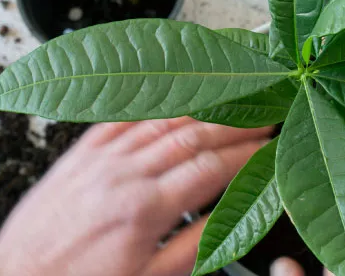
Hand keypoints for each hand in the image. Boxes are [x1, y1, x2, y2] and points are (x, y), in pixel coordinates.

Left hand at [0, 118, 271, 275]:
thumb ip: (194, 246)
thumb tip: (227, 215)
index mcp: (146, 210)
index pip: (211, 169)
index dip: (244, 154)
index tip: (264, 145)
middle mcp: (125, 174)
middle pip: (192, 136)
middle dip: (233, 123)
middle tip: (259, 115)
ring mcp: (101, 158)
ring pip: (160, 120)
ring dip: (199, 107)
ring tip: (227, 99)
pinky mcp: (80, 153)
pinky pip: (120, 117)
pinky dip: (150, 105)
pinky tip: (169, 98)